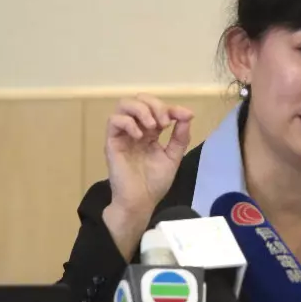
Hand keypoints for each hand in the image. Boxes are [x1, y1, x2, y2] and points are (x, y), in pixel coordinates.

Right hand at [105, 94, 193, 212]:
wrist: (140, 201)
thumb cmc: (154, 182)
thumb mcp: (173, 157)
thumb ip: (180, 137)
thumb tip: (187, 116)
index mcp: (151, 133)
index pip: (158, 109)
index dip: (172, 108)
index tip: (185, 115)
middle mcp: (136, 130)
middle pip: (139, 100)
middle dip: (155, 105)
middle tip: (164, 123)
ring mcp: (123, 135)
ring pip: (124, 105)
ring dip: (141, 109)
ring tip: (153, 126)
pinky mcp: (112, 143)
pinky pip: (114, 121)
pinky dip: (128, 122)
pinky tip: (139, 136)